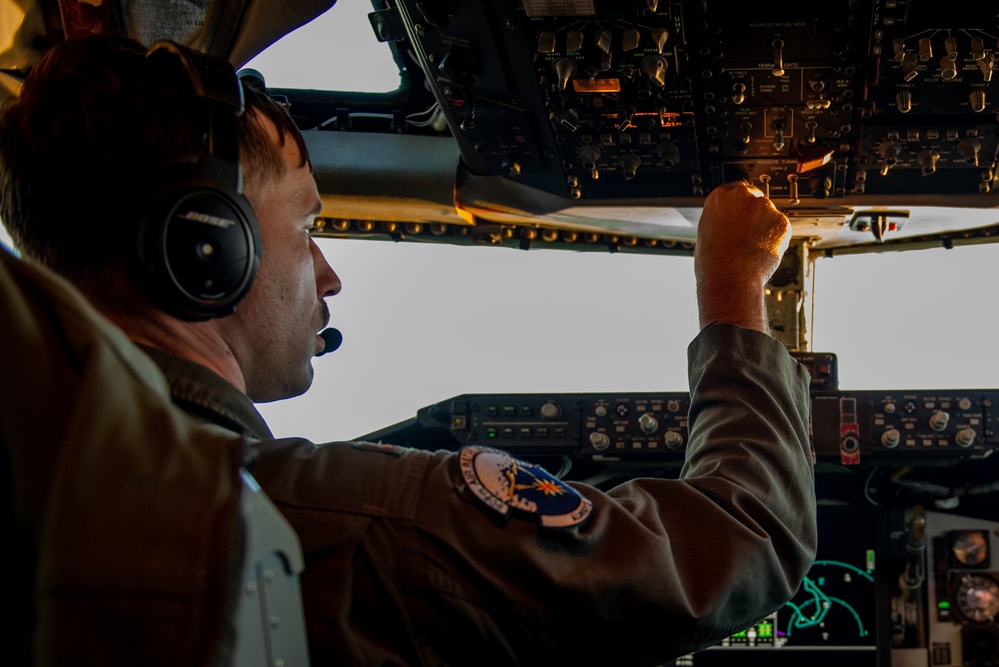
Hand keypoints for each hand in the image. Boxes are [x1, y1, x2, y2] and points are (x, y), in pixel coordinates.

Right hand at [694, 181, 790, 332]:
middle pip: (754, 199)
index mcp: (720, 197)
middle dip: (753, 214)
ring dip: (765, 227)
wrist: (730, 278)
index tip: (740, 214)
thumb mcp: (707, 232)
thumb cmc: (713, 262)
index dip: (739, 205)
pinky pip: (780, 228)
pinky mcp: (782, 221)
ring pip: (768, 214)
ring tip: (752, 247)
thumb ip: (721, 219)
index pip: (734, 190)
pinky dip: (776, 239)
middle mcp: (743, 196)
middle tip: (747, 235)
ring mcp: (764, 207)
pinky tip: (762, 251)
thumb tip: (729, 221)